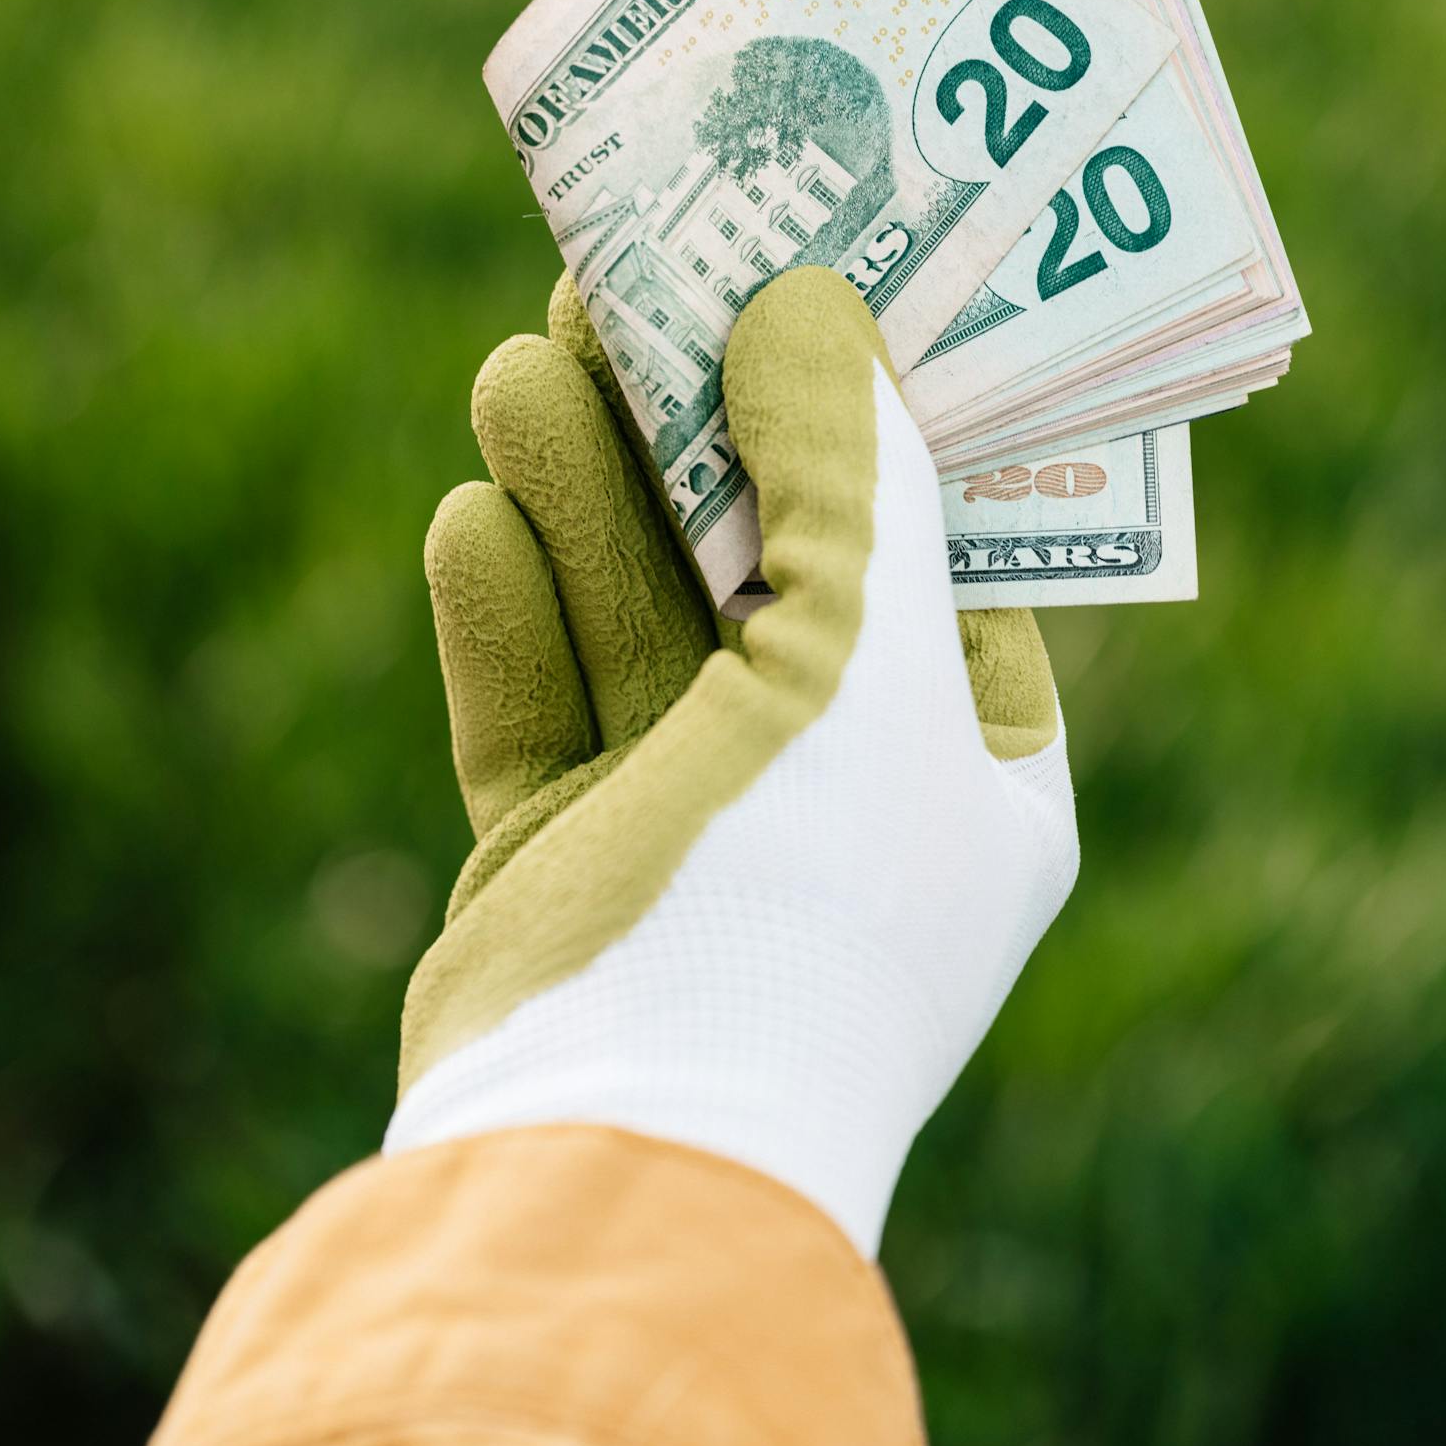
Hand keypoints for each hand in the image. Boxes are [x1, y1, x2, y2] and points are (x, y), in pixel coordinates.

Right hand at [388, 265, 1078, 1254]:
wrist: (609, 1168)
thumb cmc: (791, 899)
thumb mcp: (866, 656)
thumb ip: (849, 469)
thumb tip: (809, 306)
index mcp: (972, 770)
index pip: (933, 552)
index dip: (871, 414)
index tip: (809, 277)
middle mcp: (845, 799)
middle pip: (762, 565)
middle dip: (691, 429)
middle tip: (624, 280)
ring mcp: (698, 834)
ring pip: (637, 622)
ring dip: (586, 493)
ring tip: (529, 358)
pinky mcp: (567, 868)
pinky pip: (540, 710)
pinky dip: (512, 615)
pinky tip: (473, 516)